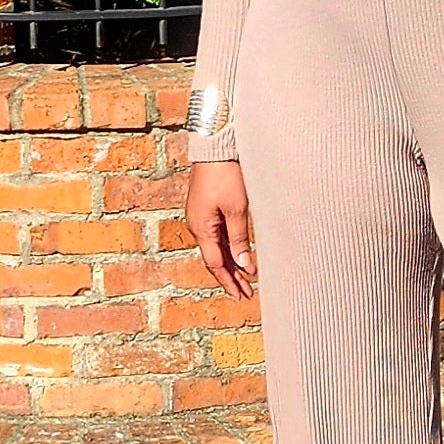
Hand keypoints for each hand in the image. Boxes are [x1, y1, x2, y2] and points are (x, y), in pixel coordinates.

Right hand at [187, 160, 256, 300]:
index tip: (240, 295)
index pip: (215, 263)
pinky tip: (238, 256)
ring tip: (245, 279)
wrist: (214, 148)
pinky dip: (229, 248)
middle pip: (215, 258)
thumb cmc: (225, 175)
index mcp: (201, 228)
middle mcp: (197, 225)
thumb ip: (240, 239)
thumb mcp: (236, 209)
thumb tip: (245, 266)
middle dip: (230, 277)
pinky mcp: (206, 209)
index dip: (229, 281)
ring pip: (216, 248)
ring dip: (231, 263)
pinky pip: (217, 235)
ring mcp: (200, 217)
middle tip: (245, 294)